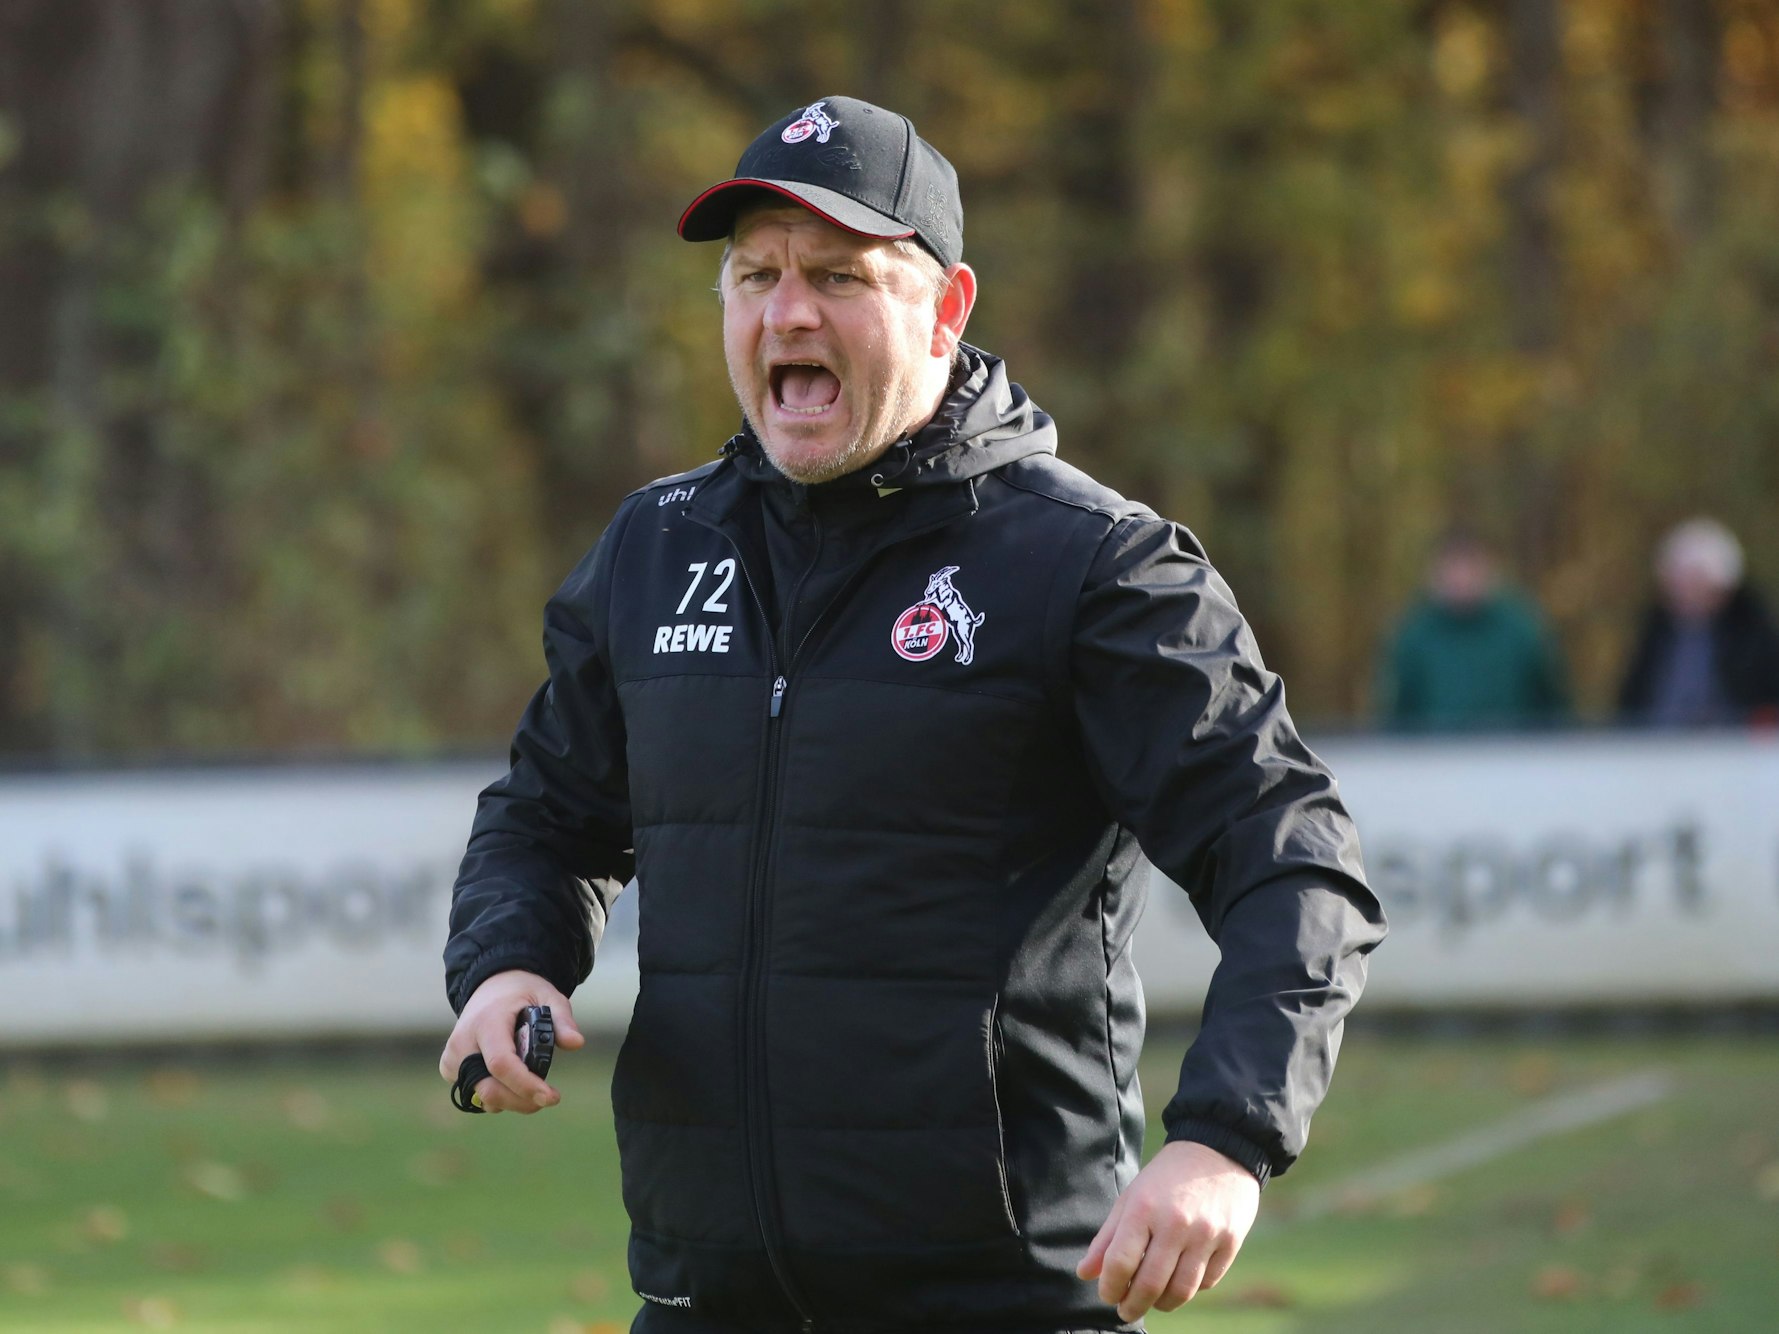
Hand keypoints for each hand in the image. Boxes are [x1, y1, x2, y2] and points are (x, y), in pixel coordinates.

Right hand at [438, 969, 584, 1113]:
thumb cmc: (521, 993)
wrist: (491, 986)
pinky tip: (511, 1082)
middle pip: (489, 1089)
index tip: (551, 1097)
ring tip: (532, 1084)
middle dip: (522, 1101)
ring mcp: (452, 1056)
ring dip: (511, 1100)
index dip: (525, 1085)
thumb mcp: (547, 996)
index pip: (501, 1063)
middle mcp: (463, 1041)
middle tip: (548, 1099)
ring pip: (481, 1096)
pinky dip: (496, 1095)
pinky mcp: (449, 1067)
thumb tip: (576, 1043)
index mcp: (487, 1021)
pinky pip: (473, 1094)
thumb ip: (562, 1019)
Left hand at [1076, 1139, 1260, 1319]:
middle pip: (1150, 1284)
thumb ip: (1107, 1238)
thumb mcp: (1132, 1198)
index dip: (1110, 1287)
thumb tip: (1084, 1274)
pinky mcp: (1231, 1241)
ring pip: (1181, 1291)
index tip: (1107, 1295)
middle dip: (1133, 1306)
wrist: (1218, 1150)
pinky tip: (1178, 1282)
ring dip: (1161, 1304)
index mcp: (1144, 1208)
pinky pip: (1207, 1282)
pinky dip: (1190, 1289)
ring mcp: (1206, 1234)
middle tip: (1126, 1312)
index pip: (1120, 1263)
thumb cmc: (1166, 1177)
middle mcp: (1175, 1223)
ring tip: (1152, 1301)